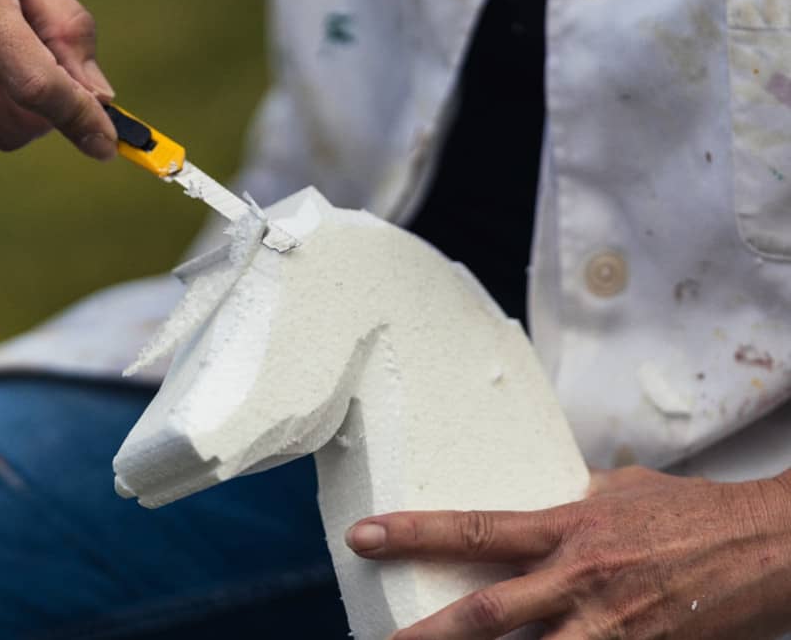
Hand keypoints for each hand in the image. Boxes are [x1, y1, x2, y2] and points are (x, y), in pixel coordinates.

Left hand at [346, 467, 790, 638]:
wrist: (772, 546)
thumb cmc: (694, 513)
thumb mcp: (622, 491)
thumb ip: (573, 500)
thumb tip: (540, 502)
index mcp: (569, 527)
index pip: (477, 528)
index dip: (415, 533)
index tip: (365, 536)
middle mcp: (580, 580)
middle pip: (487, 613)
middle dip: (427, 636)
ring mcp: (612, 627)